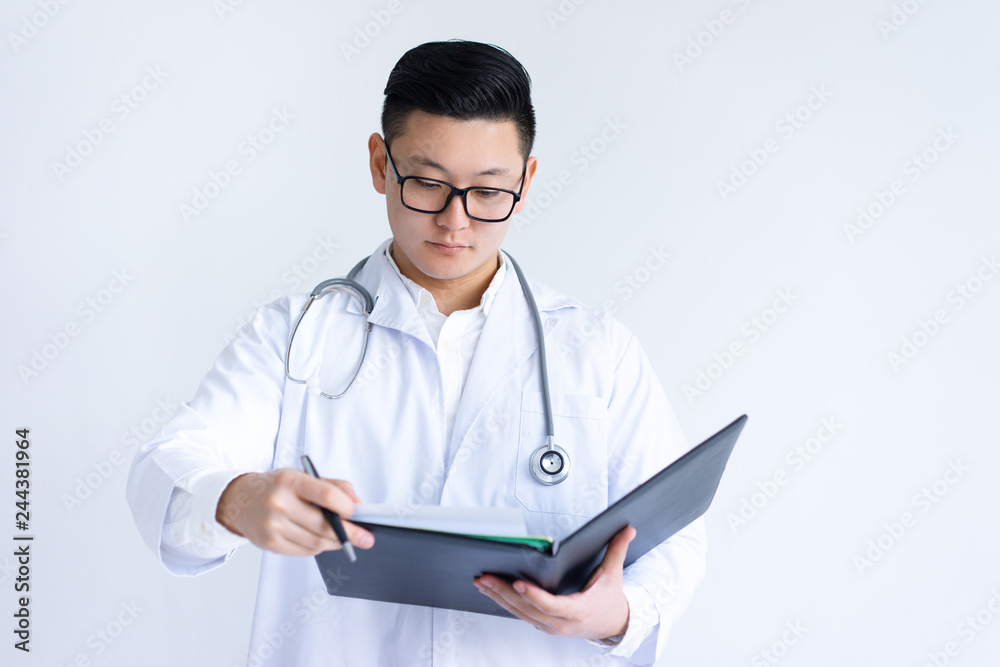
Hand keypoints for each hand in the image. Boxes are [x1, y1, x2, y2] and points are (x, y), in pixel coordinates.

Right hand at [216, 468, 374, 555]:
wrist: (240, 500)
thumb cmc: (277, 487)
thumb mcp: (303, 476)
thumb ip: (333, 486)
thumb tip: (358, 504)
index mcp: (290, 481)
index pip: (326, 495)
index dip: (346, 508)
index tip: (359, 514)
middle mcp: (279, 503)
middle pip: (323, 524)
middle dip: (350, 533)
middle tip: (366, 538)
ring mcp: (272, 525)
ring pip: (315, 542)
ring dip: (335, 543)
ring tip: (345, 540)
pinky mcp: (269, 543)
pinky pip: (303, 551)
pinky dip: (318, 548)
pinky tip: (323, 542)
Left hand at [474, 526, 635, 640]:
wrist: (612, 625)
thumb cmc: (609, 600)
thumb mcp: (613, 574)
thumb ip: (617, 549)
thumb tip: (628, 529)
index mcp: (578, 610)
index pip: (551, 605)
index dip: (534, 595)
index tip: (519, 582)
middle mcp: (561, 623)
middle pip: (527, 609)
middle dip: (504, 592)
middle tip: (486, 577)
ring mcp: (550, 626)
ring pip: (519, 613)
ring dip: (498, 597)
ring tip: (482, 582)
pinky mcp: (542, 625)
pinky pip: (520, 614)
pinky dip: (504, 602)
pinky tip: (491, 591)